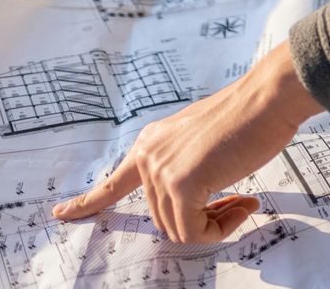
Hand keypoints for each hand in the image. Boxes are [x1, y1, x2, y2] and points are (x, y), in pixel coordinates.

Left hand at [52, 45, 321, 242]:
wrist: (268, 98)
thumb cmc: (249, 118)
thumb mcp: (206, 143)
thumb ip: (190, 168)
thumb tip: (193, 205)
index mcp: (153, 143)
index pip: (112, 181)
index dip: (86, 202)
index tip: (60, 213)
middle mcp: (150, 155)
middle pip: (163, 218)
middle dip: (201, 220)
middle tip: (238, 203)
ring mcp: (162, 170)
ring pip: (179, 229)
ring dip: (215, 224)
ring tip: (243, 200)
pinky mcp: (182, 183)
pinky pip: (193, 231)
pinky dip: (220, 229)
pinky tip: (244, 203)